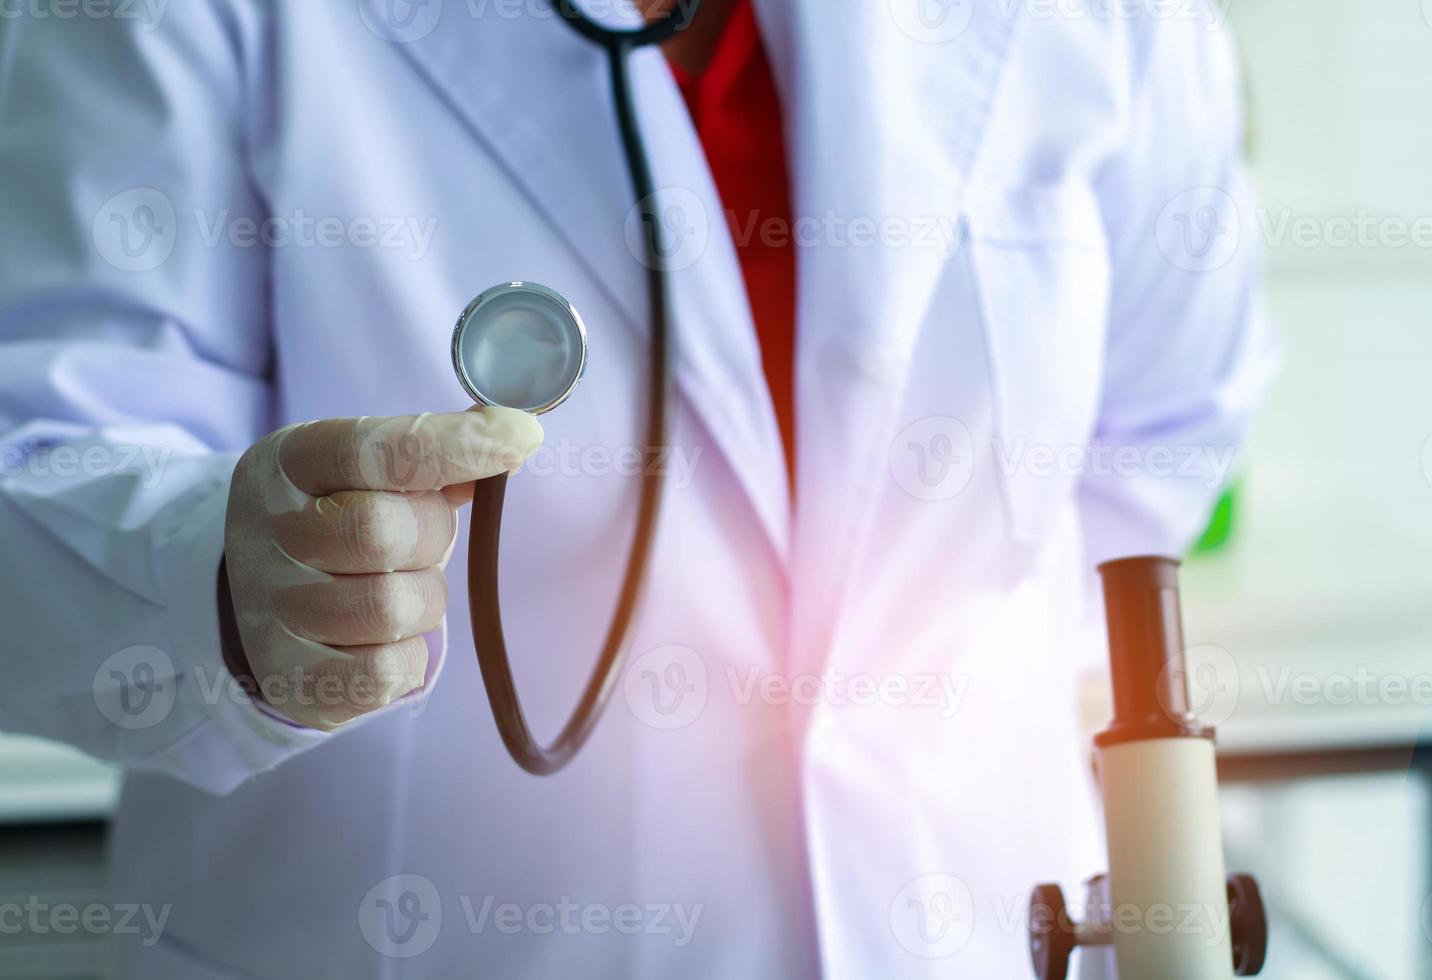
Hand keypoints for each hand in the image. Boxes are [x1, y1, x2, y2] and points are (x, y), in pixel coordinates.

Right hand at [222, 410, 541, 729]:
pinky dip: (409, 657)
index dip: (453, 444)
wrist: (265, 601)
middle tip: (426, 540)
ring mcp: (271, 611)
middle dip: (432, 535)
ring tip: (402, 589)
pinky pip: (384, 674)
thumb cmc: (341, 520)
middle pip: (379, 531)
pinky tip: (390, 639)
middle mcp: (267, 532)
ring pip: (390, 608)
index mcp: (288, 462)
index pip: (372, 448)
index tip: (520, 436)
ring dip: (424, 600)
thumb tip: (512, 439)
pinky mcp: (290, 680)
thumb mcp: (366, 472)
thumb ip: (430, 456)